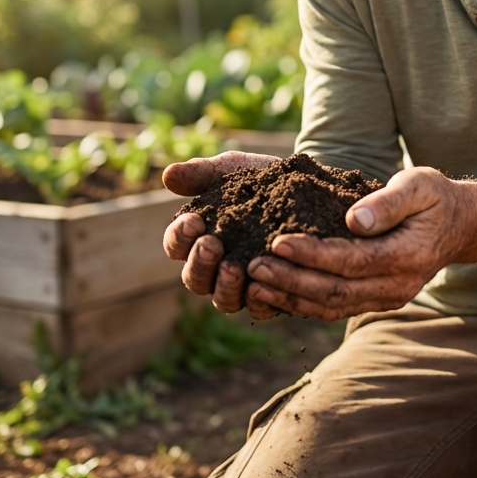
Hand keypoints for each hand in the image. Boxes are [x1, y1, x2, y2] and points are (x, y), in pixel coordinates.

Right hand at [162, 151, 280, 318]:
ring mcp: (245, 284)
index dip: (179, 237)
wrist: (308, 184)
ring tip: (233, 267)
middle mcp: (217, 267)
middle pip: (195, 279)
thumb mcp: (232, 170)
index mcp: (199, 239)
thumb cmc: (261, 177)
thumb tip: (168, 175)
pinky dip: (259, 299)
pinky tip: (263, 283)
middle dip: (199, 263)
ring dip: (224, 286)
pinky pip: (261, 308)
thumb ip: (201, 173)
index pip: (176, 246)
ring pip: (223, 300)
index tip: (194, 220)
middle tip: (211, 244)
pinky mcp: (273, 293)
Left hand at [244, 167, 476, 320]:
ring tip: (254, 284)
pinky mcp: (376, 300)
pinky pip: (335, 308)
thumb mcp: (420, 184)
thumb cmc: (435, 198)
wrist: (460, 226)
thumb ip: (388, 201)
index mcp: (407, 255)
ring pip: (331, 307)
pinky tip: (274, 294)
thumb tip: (354, 220)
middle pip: (335, 292)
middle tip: (253, 267)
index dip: (312, 255)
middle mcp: (396, 285)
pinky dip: (302, 304)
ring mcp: (387, 298)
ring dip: (290, 298)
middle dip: (290, 281)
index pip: (351, 261)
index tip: (277, 242)